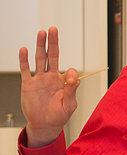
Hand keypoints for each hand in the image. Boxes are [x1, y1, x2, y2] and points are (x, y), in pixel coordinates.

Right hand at [18, 27, 78, 147]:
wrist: (44, 125)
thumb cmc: (59, 115)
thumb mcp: (70, 104)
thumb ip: (72, 90)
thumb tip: (74, 77)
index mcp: (63, 82)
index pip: (69, 70)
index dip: (71, 73)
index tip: (70, 79)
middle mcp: (51, 77)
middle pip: (52, 56)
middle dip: (52, 42)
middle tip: (53, 29)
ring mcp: (39, 79)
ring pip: (39, 59)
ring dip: (40, 46)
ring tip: (41, 33)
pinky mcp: (28, 84)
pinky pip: (26, 70)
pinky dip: (24, 60)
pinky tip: (24, 49)